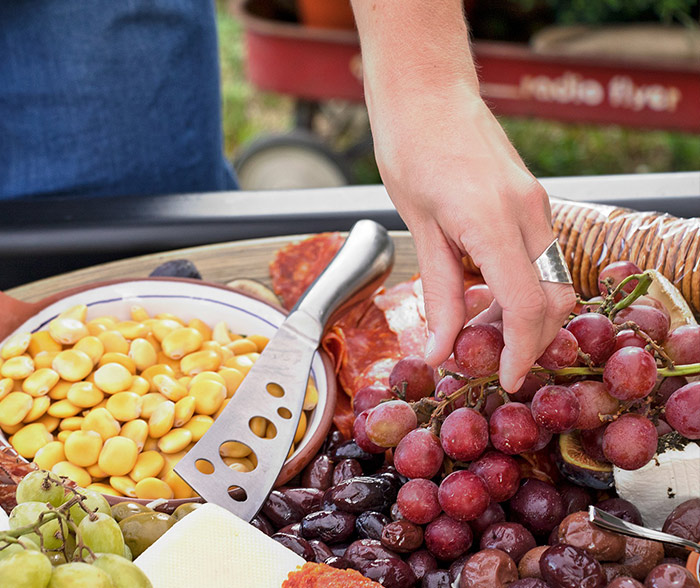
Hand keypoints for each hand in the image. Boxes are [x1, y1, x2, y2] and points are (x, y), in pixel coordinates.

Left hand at [371, 89, 575, 390]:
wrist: (427, 94)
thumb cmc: (411, 150)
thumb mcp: (419, 229)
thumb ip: (438, 294)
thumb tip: (441, 350)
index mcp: (494, 222)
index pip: (528, 307)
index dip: (522, 352)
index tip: (508, 380)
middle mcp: (528, 213)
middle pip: (554, 298)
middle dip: (532, 338)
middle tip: (494, 360)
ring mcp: (536, 203)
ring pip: (553, 278)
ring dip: (528, 313)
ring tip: (485, 329)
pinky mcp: (532, 198)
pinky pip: (541, 255)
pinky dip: (524, 284)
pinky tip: (488, 292)